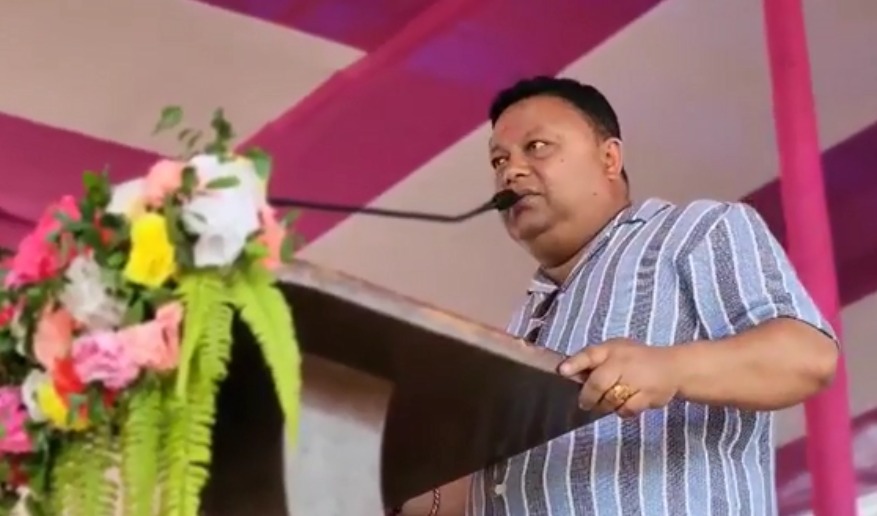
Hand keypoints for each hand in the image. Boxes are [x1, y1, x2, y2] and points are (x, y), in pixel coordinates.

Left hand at [558, 339, 681, 418]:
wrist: (673, 367)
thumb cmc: (637, 360)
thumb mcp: (616, 350)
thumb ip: (594, 360)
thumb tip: (568, 372)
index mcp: (612, 349)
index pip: (590, 354)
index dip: (574, 363)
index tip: (562, 371)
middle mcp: (623, 362)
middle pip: (598, 383)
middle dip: (588, 396)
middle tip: (585, 403)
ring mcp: (636, 379)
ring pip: (610, 399)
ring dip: (605, 405)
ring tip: (608, 402)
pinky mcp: (647, 395)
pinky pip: (626, 409)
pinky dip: (622, 411)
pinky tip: (625, 404)